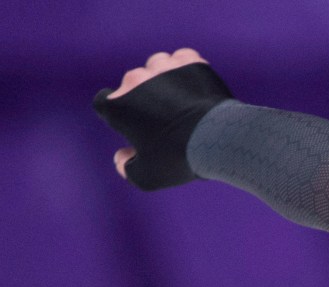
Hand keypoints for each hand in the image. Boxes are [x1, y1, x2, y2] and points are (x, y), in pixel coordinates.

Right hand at [94, 48, 232, 189]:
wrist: (218, 138)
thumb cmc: (178, 158)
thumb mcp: (148, 176)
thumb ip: (126, 167)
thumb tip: (121, 157)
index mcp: (117, 105)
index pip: (103, 103)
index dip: (117, 114)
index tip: (132, 123)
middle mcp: (135, 80)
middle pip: (131, 84)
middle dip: (142, 99)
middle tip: (164, 119)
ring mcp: (163, 68)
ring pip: (156, 68)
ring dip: (163, 80)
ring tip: (181, 101)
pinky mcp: (189, 62)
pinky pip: (182, 60)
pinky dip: (187, 70)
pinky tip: (195, 88)